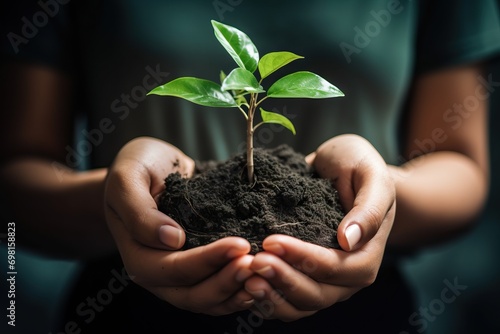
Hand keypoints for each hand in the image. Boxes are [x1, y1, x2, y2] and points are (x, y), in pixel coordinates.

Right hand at [104, 136, 255, 314]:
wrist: (153, 167)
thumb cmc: (139, 168)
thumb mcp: (128, 178)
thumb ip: (139, 211)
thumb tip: (171, 239)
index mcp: (139, 255)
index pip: (173, 269)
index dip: (207, 261)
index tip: (239, 244)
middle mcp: (159, 273)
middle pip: (194, 294)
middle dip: (227, 281)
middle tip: (256, 263)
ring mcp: (181, 275)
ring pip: (210, 299)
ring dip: (237, 290)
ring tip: (264, 273)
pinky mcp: (200, 269)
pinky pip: (220, 291)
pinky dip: (240, 289)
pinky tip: (262, 277)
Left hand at [243, 134, 395, 320]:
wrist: (342, 168)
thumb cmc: (358, 167)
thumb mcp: (371, 176)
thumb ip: (367, 208)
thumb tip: (349, 240)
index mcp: (367, 254)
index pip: (337, 268)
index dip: (304, 259)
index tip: (271, 241)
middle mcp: (348, 276)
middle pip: (317, 294)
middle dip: (283, 280)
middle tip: (253, 262)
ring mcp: (327, 282)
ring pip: (300, 304)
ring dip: (272, 296)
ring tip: (245, 278)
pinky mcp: (305, 279)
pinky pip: (288, 301)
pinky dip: (267, 298)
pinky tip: (245, 284)